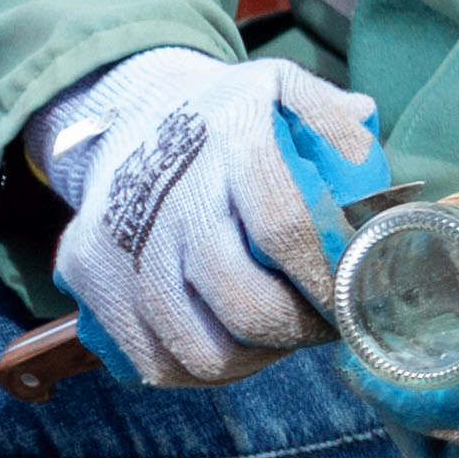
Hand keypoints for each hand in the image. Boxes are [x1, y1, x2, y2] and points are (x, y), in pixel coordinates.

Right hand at [35, 48, 389, 389]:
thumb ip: (337, 124)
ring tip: (284, 337)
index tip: (355, 299)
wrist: (128, 112)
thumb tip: (374, 179)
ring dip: (257, 358)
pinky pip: (155, 360)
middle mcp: (166, 190)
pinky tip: (237, 343)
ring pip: (198, 349)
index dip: (328, 280)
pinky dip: (206, 368)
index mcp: (228, 134)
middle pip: (243, 303)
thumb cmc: (229, 114)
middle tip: (328, 327)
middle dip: (300, 330)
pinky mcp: (84, 271)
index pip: (285, 228)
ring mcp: (116, 237)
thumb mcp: (285, 88)